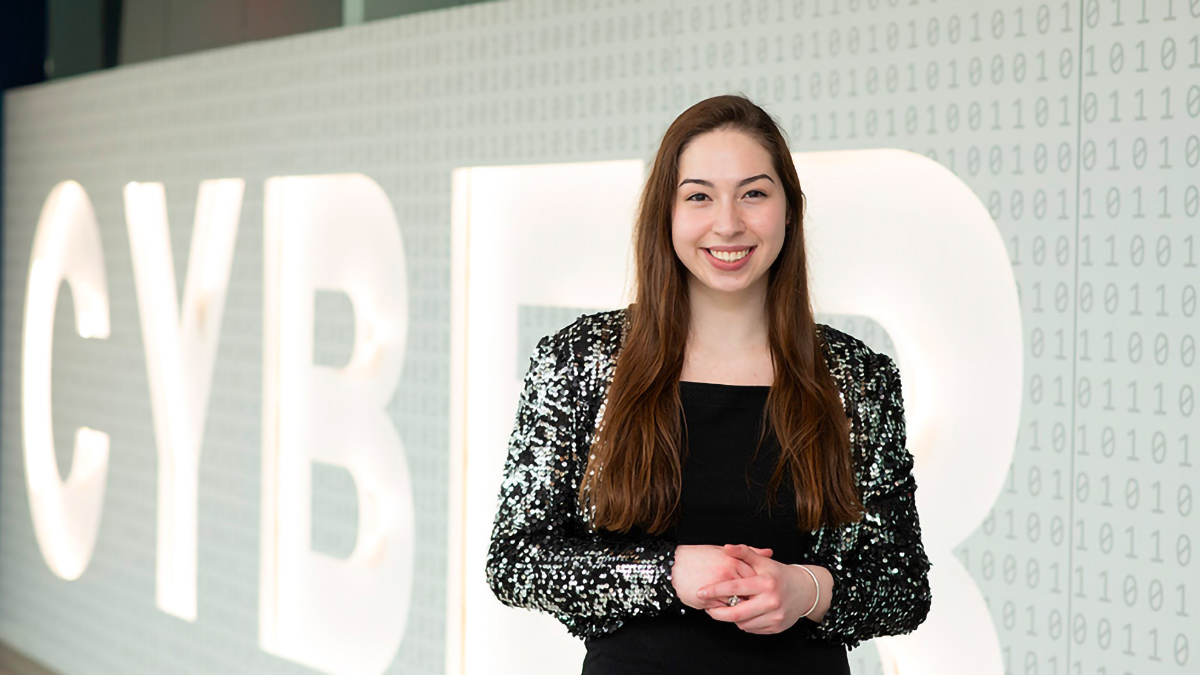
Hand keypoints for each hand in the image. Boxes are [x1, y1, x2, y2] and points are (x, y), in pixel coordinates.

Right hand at [670, 544, 772, 610]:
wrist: (673, 566)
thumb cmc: (697, 557)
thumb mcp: (723, 550)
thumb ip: (749, 552)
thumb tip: (769, 553)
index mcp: (734, 561)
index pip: (757, 577)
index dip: (761, 585)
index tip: (763, 588)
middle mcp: (728, 574)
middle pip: (750, 591)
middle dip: (754, 597)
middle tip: (757, 600)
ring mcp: (719, 589)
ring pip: (740, 603)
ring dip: (742, 606)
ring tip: (742, 605)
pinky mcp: (710, 601)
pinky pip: (726, 610)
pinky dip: (727, 611)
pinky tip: (724, 607)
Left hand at [697, 544, 821, 634]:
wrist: (805, 591)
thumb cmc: (780, 574)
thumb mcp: (763, 561)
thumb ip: (744, 553)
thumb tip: (726, 547)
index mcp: (766, 583)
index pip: (735, 588)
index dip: (715, 590)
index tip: (701, 592)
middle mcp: (772, 601)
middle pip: (736, 613)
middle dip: (717, 612)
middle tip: (707, 608)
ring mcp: (775, 616)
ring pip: (743, 624)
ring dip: (732, 618)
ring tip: (727, 609)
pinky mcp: (777, 627)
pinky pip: (752, 629)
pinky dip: (744, 623)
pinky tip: (743, 614)